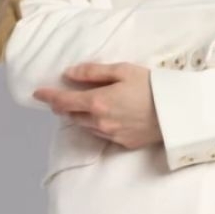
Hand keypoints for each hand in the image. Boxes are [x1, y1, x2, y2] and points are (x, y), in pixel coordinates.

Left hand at [32, 62, 161, 149]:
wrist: (176, 111)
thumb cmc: (151, 85)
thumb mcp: (123, 70)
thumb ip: (93, 72)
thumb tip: (69, 74)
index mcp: (97, 102)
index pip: (64, 101)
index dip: (49, 96)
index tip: (38, 93)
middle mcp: (99, 122)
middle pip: (72, 115)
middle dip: (63, 106)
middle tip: (61, 97)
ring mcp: (111, 135)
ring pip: (85, 126)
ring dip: (79, 115)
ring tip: (82, 105)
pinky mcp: (122, 143)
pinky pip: (101, 133)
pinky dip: (95, 123)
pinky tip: (104, 115)